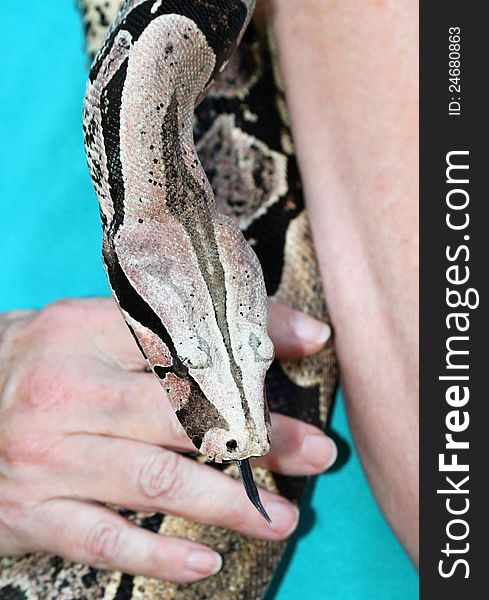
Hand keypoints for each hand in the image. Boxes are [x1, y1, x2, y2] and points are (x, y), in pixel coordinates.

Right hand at [0, 298, 335, 581]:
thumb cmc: (47, 364)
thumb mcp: (96, 329)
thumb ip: (172, 329)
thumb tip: (282, 329)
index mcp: (84, 331)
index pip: (183, 334)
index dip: (249, 342)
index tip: (306, 347)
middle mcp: (68, 391)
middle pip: (182, 414)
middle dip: (259, 437)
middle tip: (315, 452)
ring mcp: (49, 454)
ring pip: (155, 481)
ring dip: (228, 502)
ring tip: (283, 516)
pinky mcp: (35, 511)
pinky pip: (104, 539)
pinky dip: (159, 553)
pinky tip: (205, 559)